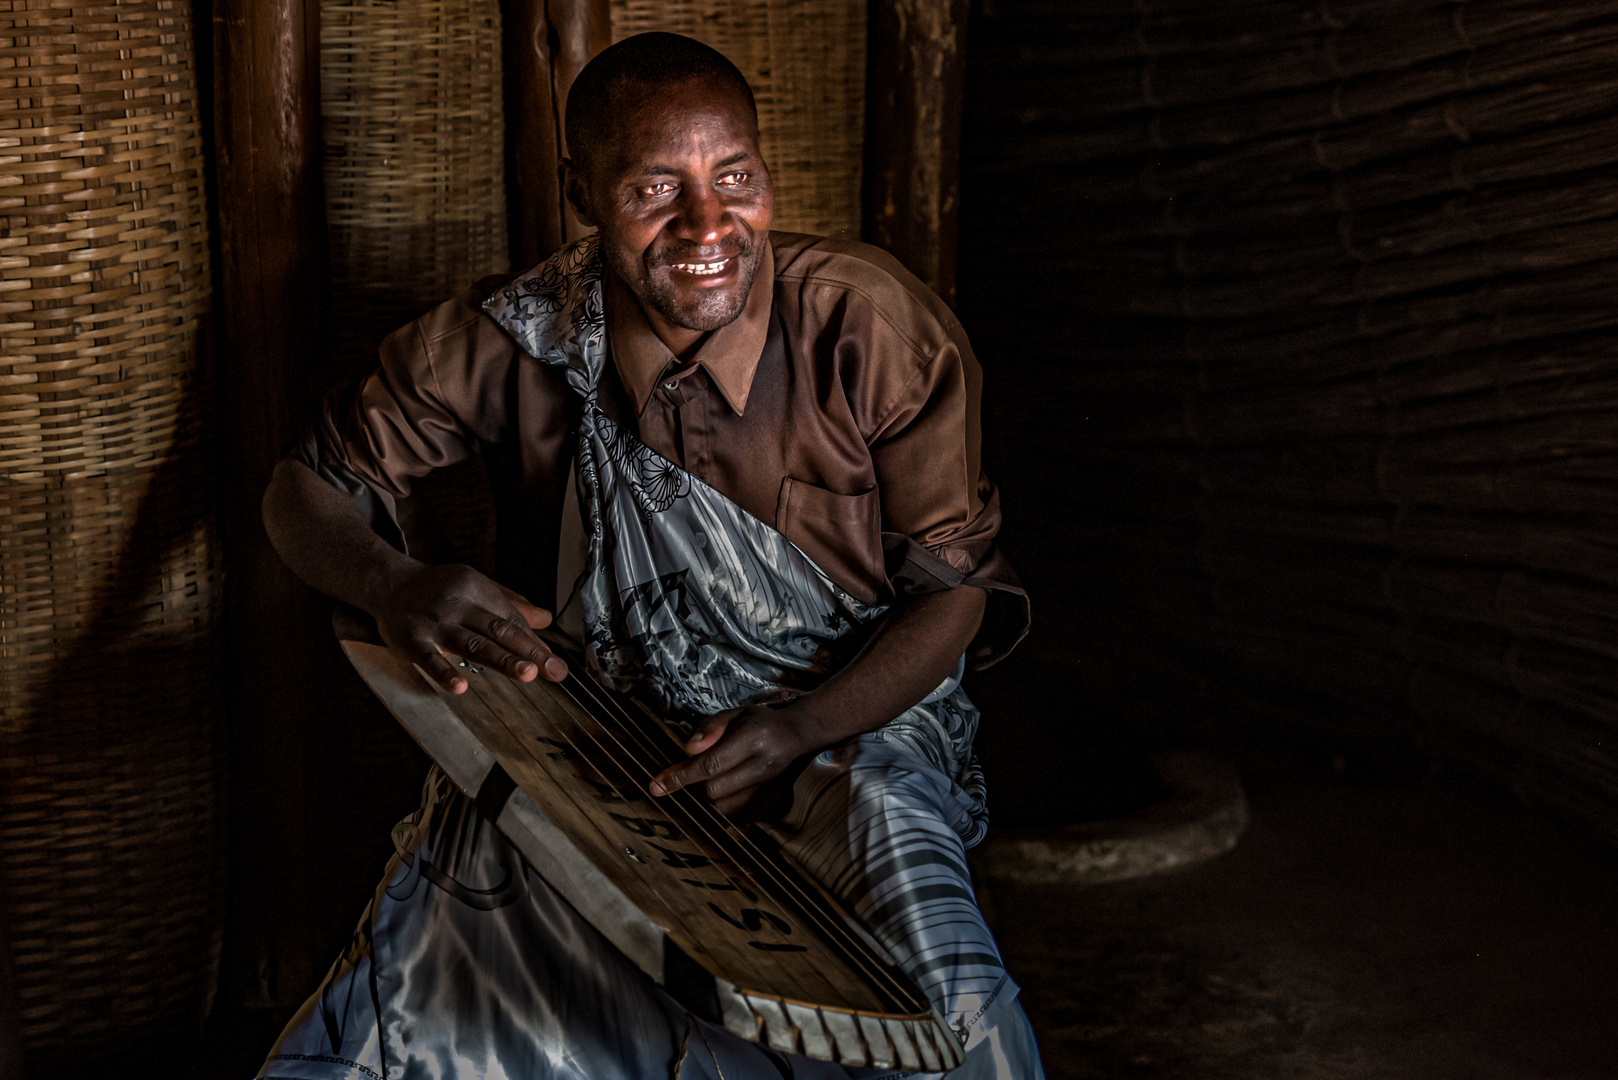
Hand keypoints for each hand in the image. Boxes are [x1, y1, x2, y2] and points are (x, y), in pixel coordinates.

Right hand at [373, 561, 566, 693]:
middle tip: (553, 670)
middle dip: (527, 650)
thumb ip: (511, 603)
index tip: (556, 665)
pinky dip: (444, 672)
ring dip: (500, 659)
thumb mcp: (476, 587)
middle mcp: (459, 604)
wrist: (388, 583)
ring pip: (472, 643)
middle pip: (498, 629)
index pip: (511, 620)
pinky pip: (429, 658)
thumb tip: (547, 619)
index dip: (535, 644)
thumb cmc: (438, 589)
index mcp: (477, 589)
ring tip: (526, 673)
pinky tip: (460, 687)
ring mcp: (435, 623)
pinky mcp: (412, 640)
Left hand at [648, 704, 813, 815]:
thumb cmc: (760, 723)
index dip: (681, 776)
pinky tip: (729, 788)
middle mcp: (763, 765)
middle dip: (698, 783)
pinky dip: (724, 805)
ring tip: (718, 776)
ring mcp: (769, 787)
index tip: (656, 786)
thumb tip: (688, 750)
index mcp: (753, 738)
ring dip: (711, 795)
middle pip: (714, 789)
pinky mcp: (771, 802)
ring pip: (723, 806)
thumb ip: (710, 728)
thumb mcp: (735, 713)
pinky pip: (735, 815)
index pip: (711, 763)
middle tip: (698, 769)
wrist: (800, 736)